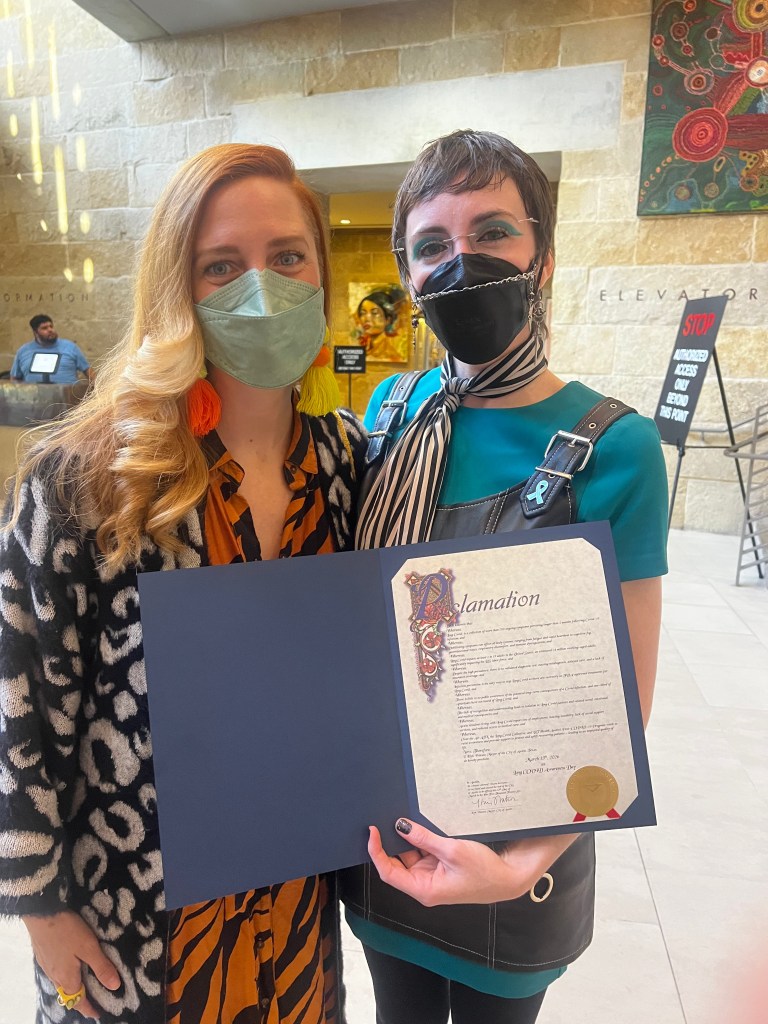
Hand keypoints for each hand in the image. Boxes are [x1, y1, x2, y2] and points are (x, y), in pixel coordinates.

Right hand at [23, 911, 121, 1018]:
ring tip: (86, 983)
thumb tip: (115, 987)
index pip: (79, 1002)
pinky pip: (57, 972)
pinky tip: (72, 966)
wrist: (41, 913)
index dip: (90, 1009)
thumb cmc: (67, 931)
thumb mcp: (89, 947)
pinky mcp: (44, 955)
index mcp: (67, 978)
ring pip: (62, 983)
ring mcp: (47, 966)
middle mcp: (55, 976)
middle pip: (70, 994)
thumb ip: (101, 967)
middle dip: (82, 999)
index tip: (98, 1014)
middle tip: (96, 998)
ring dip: (74, 987)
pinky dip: (67, 975)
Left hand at [368, 820, 549, 906]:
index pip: (389, 872)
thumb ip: (423, 838)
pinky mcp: (441, 866)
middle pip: (397, 863)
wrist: (509, 877)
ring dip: (407, 838)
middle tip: (384, 819)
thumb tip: (400, 826)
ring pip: (410, 854)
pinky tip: (419, 824)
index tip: (372, 832)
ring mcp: (432, 875)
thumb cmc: (484, 872)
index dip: (376, 852)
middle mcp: (425, 884)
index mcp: (423, 889)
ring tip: (402, 817)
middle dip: (391, 842)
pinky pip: (423, 851)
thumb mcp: (452, 850)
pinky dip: (420, 838)